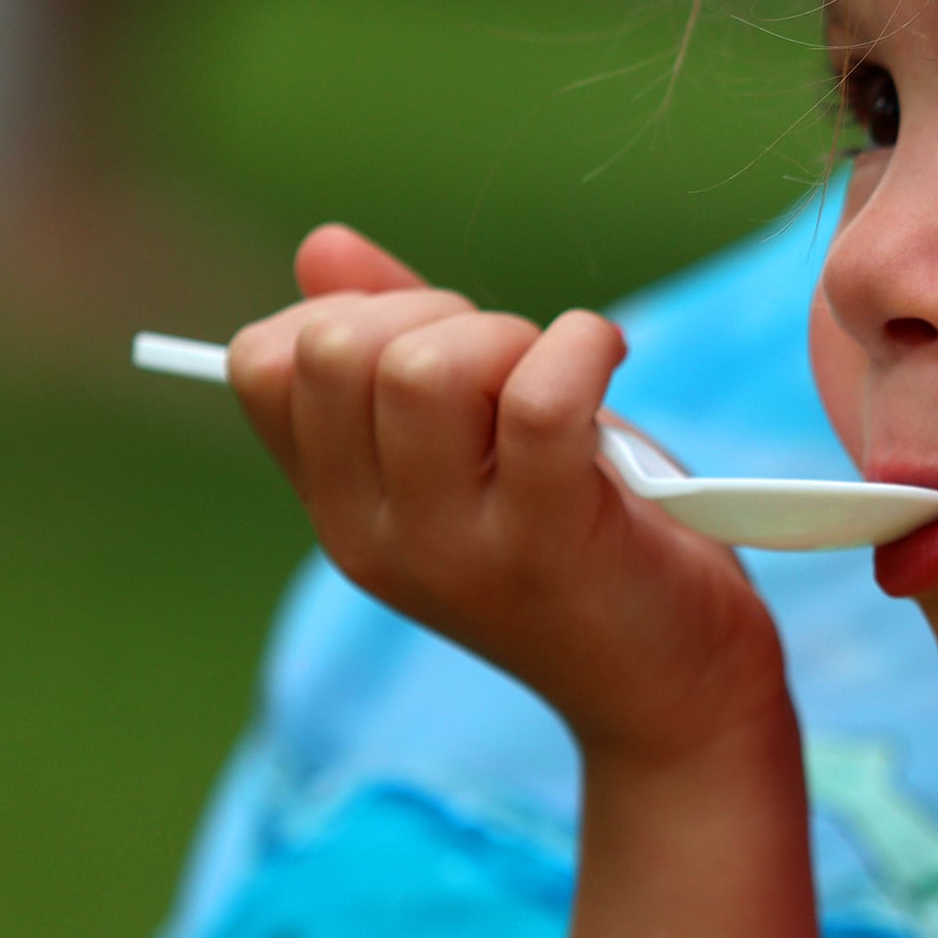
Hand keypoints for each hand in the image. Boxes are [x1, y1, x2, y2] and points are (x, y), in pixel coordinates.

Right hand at [227, 224, 786, 765]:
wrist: (674, 691)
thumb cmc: (588, 547)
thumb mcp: (480, 443)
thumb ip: (400, 350)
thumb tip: (322, 246)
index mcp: (341, 507)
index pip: (263, 365)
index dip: (353, 315)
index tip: (442, 345)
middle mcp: (371, 533)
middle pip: (335, 349)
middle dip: (436, 314)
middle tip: (514, 362)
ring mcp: (453, 545)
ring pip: (424, 369)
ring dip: (508, 335)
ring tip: (565, 376)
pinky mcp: (547, 540)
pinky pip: (539, 399)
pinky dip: (581, 347)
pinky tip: (609, 355)